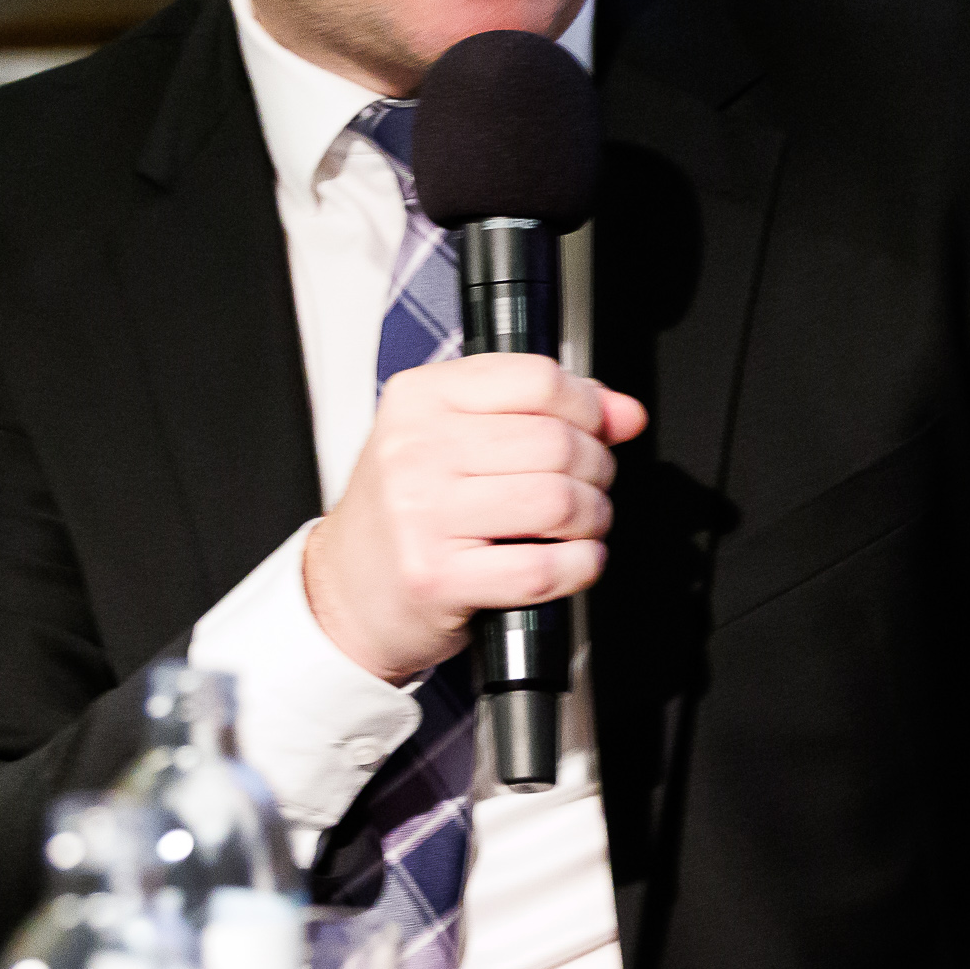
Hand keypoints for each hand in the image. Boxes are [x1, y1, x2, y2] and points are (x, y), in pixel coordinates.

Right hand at [305, 353, 648, 682]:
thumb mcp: (455, 438)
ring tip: (580, 525)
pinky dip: (579, 566)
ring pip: (558, 502)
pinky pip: (544, 568)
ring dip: (592, 519)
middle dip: (596, 469)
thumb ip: (542, 411)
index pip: (537, 378)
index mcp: (420, 398)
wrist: (344, 590)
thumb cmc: (407, 512)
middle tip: (589, 485)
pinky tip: (569, 561)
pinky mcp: (437, 577)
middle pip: (556, 441)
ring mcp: (422, 514)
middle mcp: (415, 450)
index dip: (588, 406)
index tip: (597, 428)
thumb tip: (625, 412)